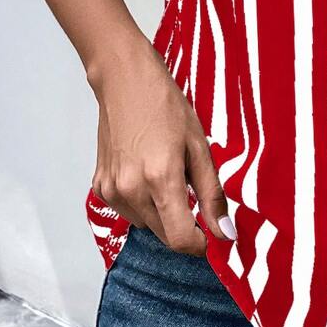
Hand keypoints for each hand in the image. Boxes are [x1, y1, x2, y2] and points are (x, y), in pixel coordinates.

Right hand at [88, 35, 231, 254]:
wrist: (125, 82)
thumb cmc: (165, 106)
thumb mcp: (199, 147)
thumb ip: (212, 195)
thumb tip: (225, 233)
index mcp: (160, 179)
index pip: (181, 239)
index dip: (202, 244)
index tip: (214, 235)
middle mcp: (131, 190)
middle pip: (164, 235)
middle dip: (185, 226)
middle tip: (194, 196)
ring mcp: (111, 190)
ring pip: (146, 226)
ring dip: (163, 214)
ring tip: (168, 177)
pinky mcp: (100, 187)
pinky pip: (129, 212)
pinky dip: (143, 204)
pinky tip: (147, 174)